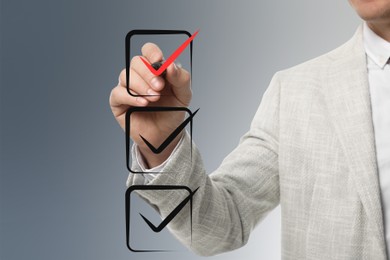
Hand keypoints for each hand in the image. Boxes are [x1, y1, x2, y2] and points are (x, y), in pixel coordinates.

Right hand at [109, 43, 191, 167]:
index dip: (152, 53)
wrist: (166, 135)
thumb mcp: (184, 95)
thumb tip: (171, 65)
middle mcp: (139, 76)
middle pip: (137, 61)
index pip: (148, 51)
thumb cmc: (173, 112)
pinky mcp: (118, 102)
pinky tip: (143, 104)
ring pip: (126, 75)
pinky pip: (118, 92)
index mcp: (155, 69)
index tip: (160, 61)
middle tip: (160, 87)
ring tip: (154, 99)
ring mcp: (127, 87)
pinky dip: (131, 97)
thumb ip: (181, 78)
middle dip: (148, 73)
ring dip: (141, 86)